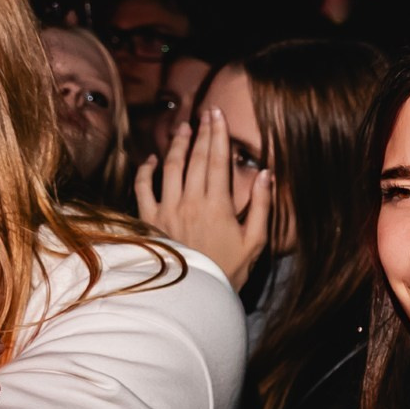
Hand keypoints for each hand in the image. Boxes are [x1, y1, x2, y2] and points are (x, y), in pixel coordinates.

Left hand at [134, 108, 271, 289]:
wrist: (195, 295)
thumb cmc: (230, 269)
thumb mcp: (256, 241)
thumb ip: (262, 206)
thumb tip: (267, 174)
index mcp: (217, 205)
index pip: (217, 160)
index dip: (218, 135)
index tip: (218, 115)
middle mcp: (190, 202)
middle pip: (195, 158)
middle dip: (202, 133)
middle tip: (205, 114)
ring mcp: (167, 210)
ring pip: (170, 167)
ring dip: (177, 145)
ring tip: (183, 128)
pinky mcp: (150, 220)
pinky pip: (142, 188)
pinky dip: (146, 171)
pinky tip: (152, 159)